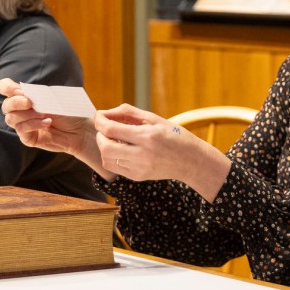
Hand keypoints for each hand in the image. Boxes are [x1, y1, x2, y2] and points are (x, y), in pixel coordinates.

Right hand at [0, 78, 105, 173]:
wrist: (81, 128)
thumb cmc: (68, 110)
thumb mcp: (53, 98)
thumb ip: (36, 95)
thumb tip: (19, 93)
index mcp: (26, 96)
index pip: (5, 88)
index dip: (5, 87)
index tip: (15, 89)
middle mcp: (22, 110)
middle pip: (6, 106)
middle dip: (16, 102)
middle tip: (30, 102)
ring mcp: (24, 125)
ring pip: (11, 119)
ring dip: (27, 115)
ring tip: (44, 114)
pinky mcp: (29, 138)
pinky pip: (22, 131)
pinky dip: (34, 124)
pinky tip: (47, 122)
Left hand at [94, 104, 229, 198]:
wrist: (191, 161)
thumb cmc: (174, 135)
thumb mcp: (154, 118)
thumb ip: (128, 113)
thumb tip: (106, 112)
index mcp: (148, 136)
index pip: (111, 129)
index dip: (100, 120)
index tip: (99, 116)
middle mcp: (142, 154)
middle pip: (105, 146)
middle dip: (100, 135)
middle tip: (105, 129)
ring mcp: (139, 168)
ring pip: (106, 159)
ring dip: (104, 147)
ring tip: (114, 139)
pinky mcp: (137, 177)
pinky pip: (114, 168)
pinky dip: (112, 157)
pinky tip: (121, 149)